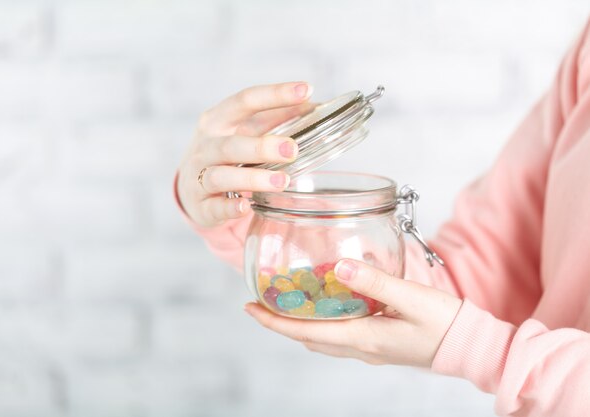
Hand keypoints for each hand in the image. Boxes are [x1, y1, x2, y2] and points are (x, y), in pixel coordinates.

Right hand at [177, 82, 314, 226]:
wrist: (190, 186)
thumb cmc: (226, 153)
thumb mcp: (244, 131)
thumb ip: (274, 119)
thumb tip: (315, 106)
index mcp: (218, 120)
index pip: (245, 101)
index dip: (275, 94)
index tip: (305, 90)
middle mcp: (206, 146)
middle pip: (231, 144)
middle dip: (262, 146)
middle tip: (292, 150)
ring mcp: (199, 177)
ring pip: (221, 175)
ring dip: (252, 178)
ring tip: (282, 181)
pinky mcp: (201, 206)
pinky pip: (214, 207)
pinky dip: (229, 208)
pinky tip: (246, 207)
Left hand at [245, 259, 461, 367]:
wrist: (470, 346)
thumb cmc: (445, 323)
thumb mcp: (411, 298)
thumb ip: (375, 283)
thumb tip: (340, 267)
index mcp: (363, 337)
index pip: (306, 332)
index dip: (274, 322)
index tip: (249, 309)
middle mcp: (361, 347)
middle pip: (308, 338)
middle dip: (281, 323)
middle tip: (261, 303)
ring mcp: (370, 348)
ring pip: (323, 339)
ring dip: (300, 324)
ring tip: (288, 303)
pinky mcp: (380, 342)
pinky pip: (340, 336)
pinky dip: (323, 324)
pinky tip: (328, 305)